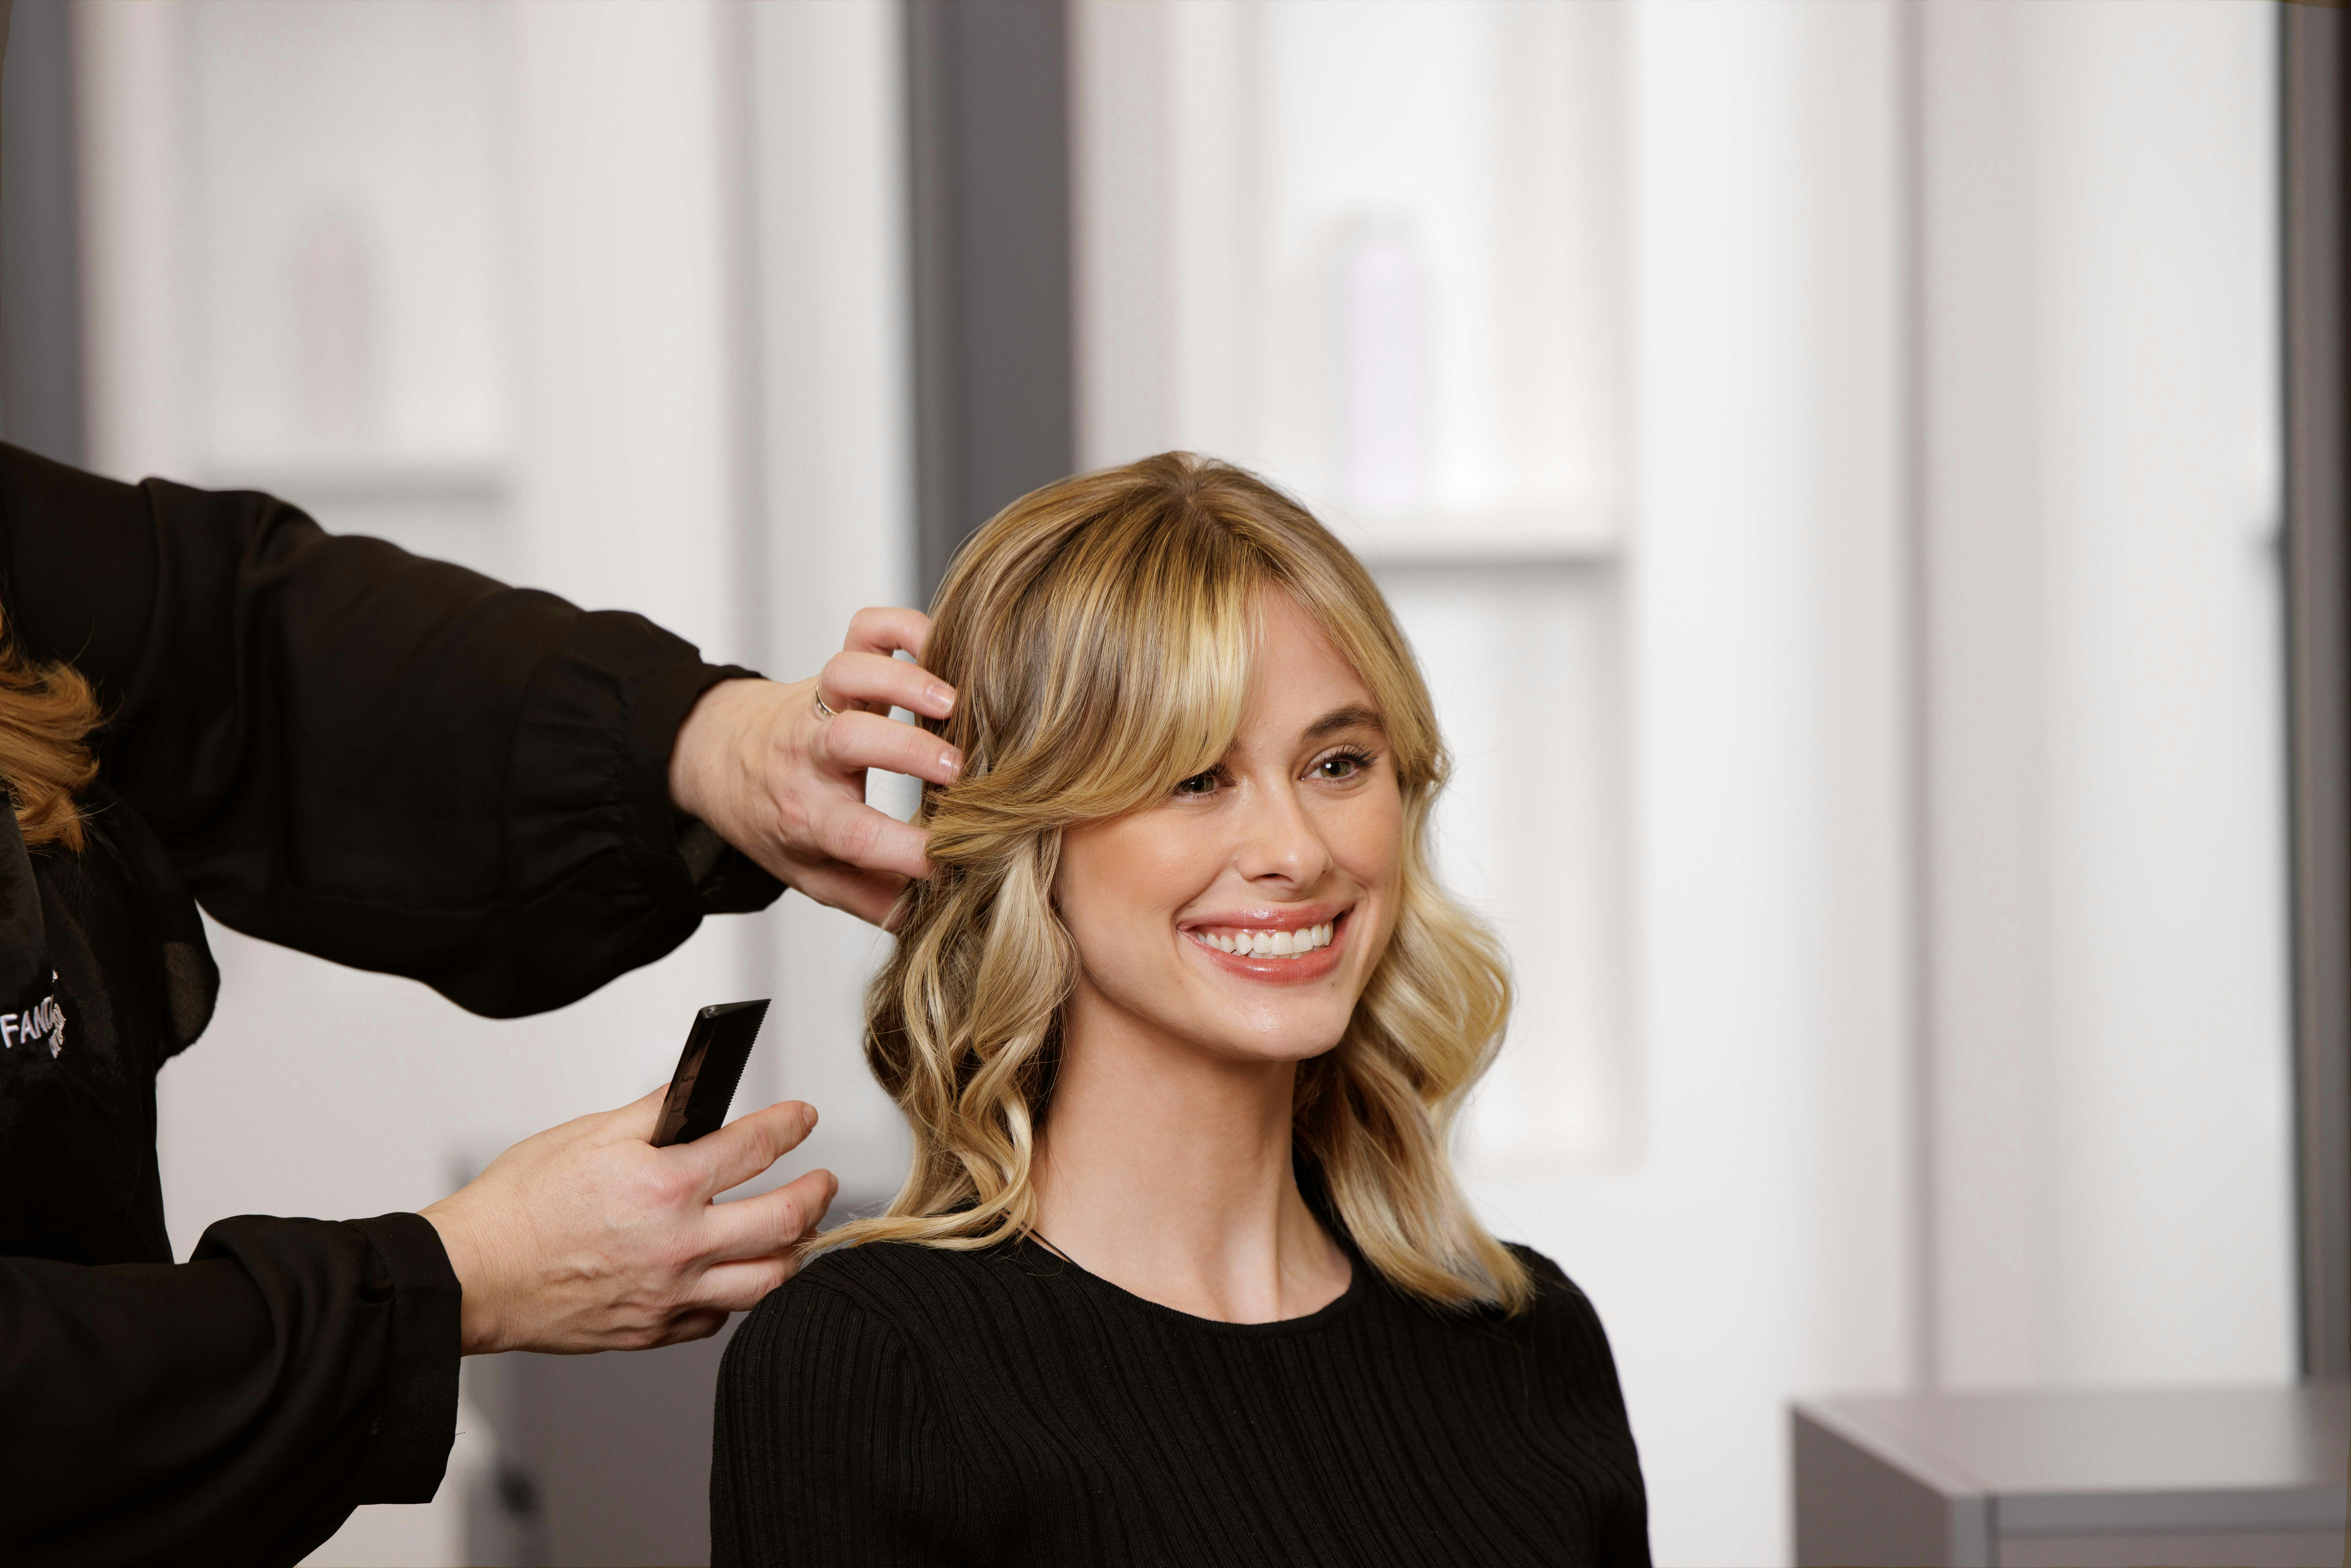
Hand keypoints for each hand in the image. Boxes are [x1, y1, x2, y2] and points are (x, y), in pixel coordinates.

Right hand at [420, 1089, 836, 1354]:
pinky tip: (735, 1275)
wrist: (474, 1275)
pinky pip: (718, 1319)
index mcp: (664, 1187)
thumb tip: (698, 1091)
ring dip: (792, 1252)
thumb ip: (656, 1112)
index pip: (756, 1147)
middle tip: (822, 1180)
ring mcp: (668, 1295)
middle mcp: (677, 1246)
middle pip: (784, 1221)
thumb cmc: (518, 1206)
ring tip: (796, 1231)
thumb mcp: (589, 1134)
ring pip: (765, 1281)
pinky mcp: (651, 1330)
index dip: (791, 1125)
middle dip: (816, 1193)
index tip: (803, 1118)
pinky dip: (735, 1295)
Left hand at [669, 607, 958, 926]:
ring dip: (904, 682)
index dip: (909, 850)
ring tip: (952, 704)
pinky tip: (939, 646)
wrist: (723, 756)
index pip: (858, 837)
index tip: (952, 858)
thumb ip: (869, 899)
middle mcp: (811, 754)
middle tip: (958, 771)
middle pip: (851, 740)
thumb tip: (928, 920)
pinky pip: (866, 629)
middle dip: (909, 752)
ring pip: (852, 674)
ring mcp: (823, 702)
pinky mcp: (838, 665)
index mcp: (807, 815)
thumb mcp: (809, 873)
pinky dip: (902, 625)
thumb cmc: (776, 817)